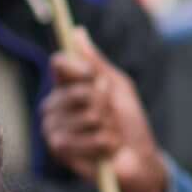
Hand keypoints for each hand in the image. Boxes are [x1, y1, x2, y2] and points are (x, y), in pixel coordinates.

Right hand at [42, 44, 168, 191]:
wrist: (138, 159)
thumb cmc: (128, 122)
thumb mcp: (117, 87)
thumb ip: (96, 63)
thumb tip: (77, 32)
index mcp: (65, 87)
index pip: (60, 64)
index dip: (81, 69)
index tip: (96, 78)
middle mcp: (53, 104)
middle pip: (80, 91)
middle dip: (105, 104)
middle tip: (110, 116)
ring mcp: (52, 127)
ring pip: (89, 116)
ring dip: (109, 126)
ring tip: (110, 134)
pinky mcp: (59, 149)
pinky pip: (91, 137)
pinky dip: (107, 143)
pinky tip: (106, 149)